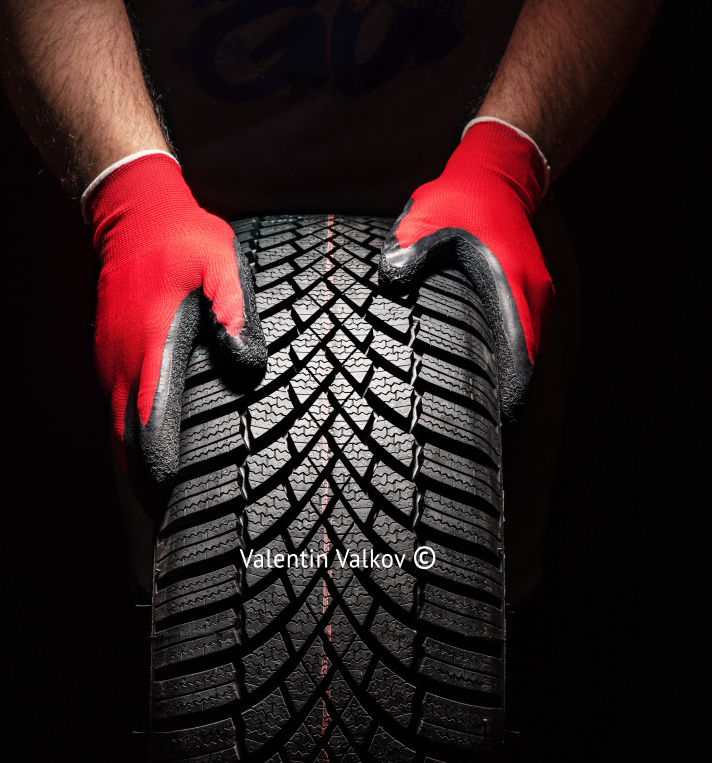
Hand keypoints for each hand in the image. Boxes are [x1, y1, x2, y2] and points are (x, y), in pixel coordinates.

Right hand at [85, 151, 266, 512]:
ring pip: (118, 435)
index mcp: (151, 348)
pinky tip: (152, 464)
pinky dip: (131, 445)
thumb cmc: (184, 240)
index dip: (163, 470)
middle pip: (127, 444)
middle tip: (176, 527)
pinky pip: (117, 415)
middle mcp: (123, 364)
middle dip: (149, 487)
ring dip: (138, 471)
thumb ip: (236, 314)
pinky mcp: (112, 360)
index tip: (178, 504)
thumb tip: (246, 365)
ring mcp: (112, 364)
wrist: (135, 213)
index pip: (150, 426)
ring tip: (165, 511)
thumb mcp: (222, 265)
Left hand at [379, 118, 553, 419]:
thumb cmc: (463, 196)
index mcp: (514, 290)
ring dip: (499, 382)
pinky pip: (516, 339)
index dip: (505, 403)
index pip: (520, 365)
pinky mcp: (524, 296)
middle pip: (523, 370)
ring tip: (468, 415)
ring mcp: (533, 300)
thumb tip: (390, 279)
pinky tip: (472, 376)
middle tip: (468, 435)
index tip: (486, 434)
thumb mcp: (427, 221)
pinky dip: (500, 360)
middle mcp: (532, 302)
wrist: (498, 167)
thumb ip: (409, 254)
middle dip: (498, 402)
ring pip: (521, 356)